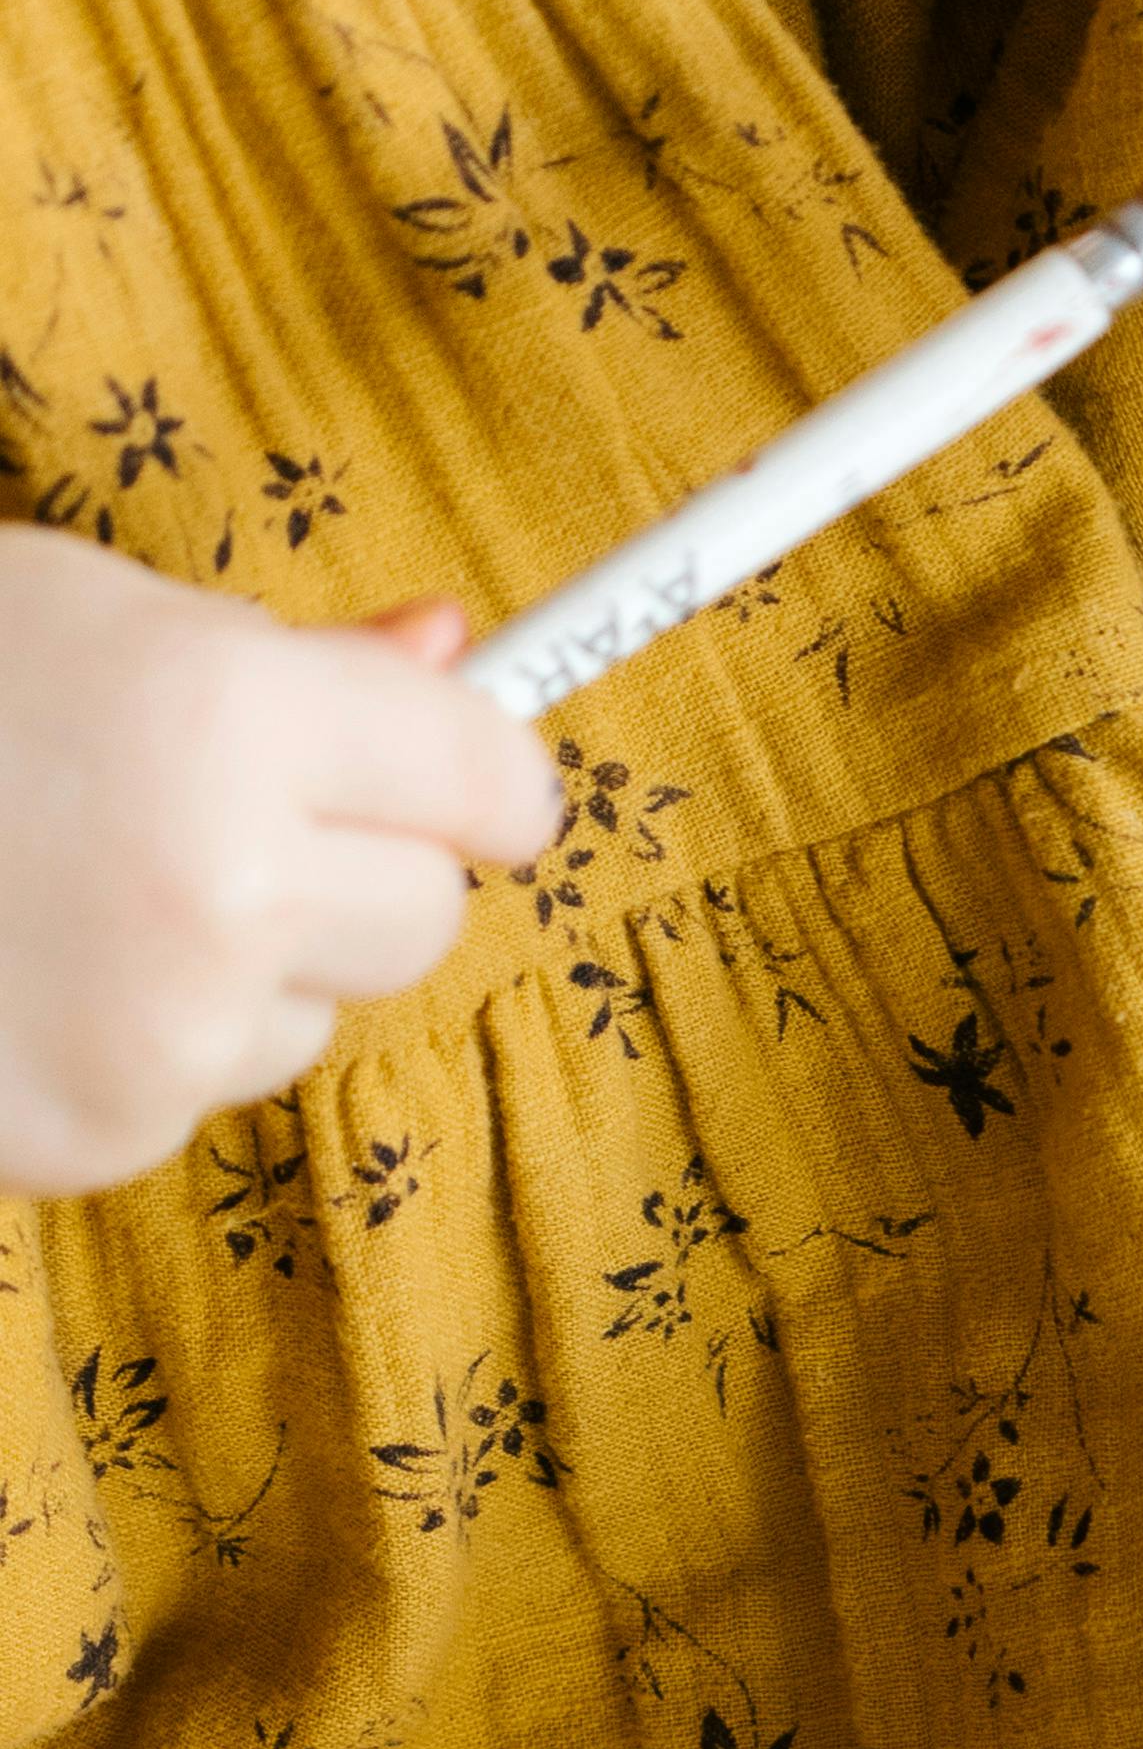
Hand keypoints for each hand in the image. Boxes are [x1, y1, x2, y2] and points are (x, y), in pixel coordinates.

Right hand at [0, 528, 562, 1199]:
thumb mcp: (92, 613)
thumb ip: (291, 654)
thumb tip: (453, 643)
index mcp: (232, 720)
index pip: (489, 782)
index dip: (485, 779)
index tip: (470, 784)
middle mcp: (221, 887)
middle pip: (426, 918)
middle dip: (360, 873)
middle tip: (223, 818)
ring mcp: (161, 1031)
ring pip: (317, 1012)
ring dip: (246, 961)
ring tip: (78, 888)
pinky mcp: (100, 1135)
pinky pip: (203, 1085)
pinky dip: (146, 1040)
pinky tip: (27, 971)